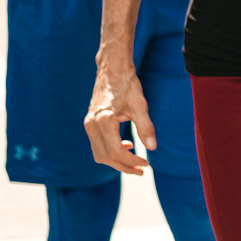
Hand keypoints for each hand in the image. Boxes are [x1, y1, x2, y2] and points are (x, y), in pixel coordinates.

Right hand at [84, 56, 154, 175]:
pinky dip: (110, 151)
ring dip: (116, 161)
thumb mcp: (140, 105)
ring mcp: (88, 124)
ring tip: (135, 161)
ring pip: (99, 153)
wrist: (112, 69)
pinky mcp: (90, 122)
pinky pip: (97, 144)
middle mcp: (92, 124)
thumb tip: (152, 148)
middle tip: (141, 170)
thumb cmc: (127, 84)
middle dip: (123, 166)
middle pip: (105, 157)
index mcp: (104, 121)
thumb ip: (146, 127)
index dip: (131, 161)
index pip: (116, 151)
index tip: (145, 164)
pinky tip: (126, 146)